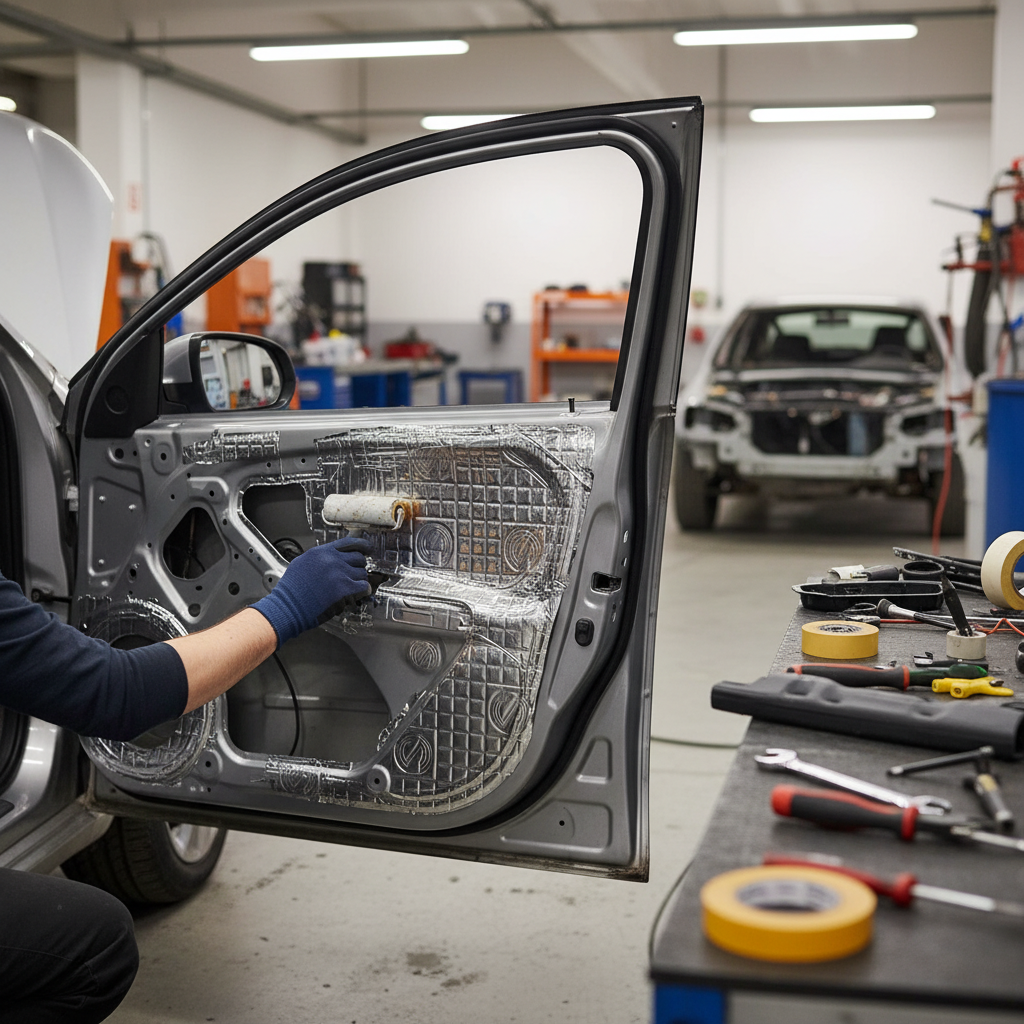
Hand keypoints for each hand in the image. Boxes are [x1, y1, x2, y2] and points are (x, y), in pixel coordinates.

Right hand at [252, 537, 371, 646]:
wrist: (288, 606)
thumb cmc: (291, 590)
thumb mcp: (302, 564)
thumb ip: (319, 558)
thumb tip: (332, 556)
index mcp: (321, 552)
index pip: (349, 542)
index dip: (362, 545)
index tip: (368, 548)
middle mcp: (332, 559)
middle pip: (359, 558)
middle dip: (358, 567)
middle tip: (354, 575)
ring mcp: (339, 573)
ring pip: (362, 573)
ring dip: (359, 581)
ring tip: (350, 587)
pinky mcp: (344, 588)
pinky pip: (363, 586)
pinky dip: (363, 590)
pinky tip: (357, 594)